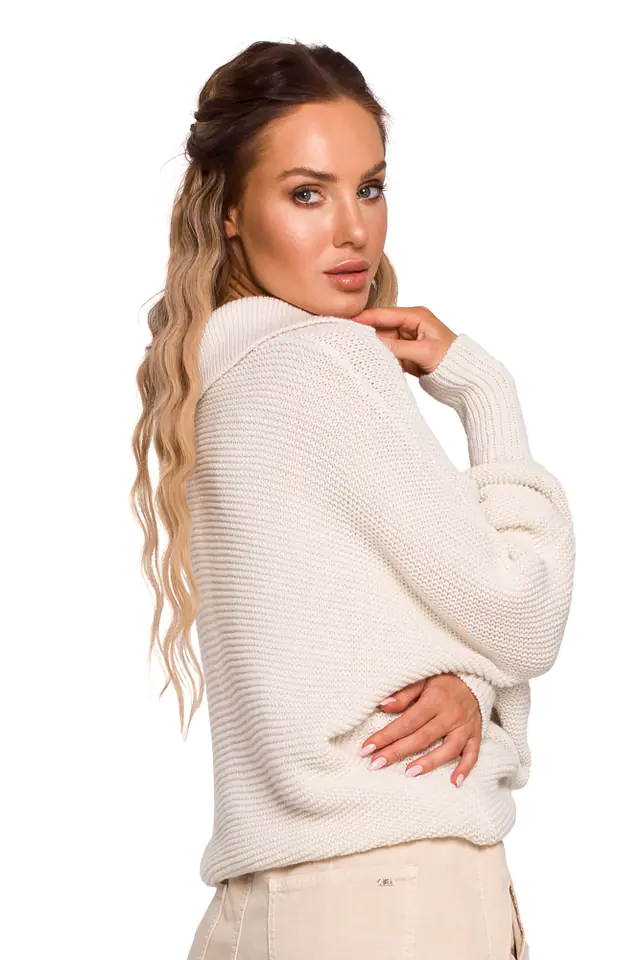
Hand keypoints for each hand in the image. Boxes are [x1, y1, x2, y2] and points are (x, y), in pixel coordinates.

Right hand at [350, 305, 456, 376]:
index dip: (364, 318)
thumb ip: (397, 348)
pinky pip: (388, 353)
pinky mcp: (407, 354)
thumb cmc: (452, 360)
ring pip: (382, 342)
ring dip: (373, 348)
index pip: (384, 314)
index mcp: (416, 316)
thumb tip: (372, 345)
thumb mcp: (423, 352)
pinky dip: (381, 358)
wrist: (465, 378)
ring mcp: (408, 339)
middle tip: (345, 339)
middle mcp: (410, 325)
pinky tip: (370, 362)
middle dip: (365, 334)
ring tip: (355, 352)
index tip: (345, 322)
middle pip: (380, 327)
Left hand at [359, 673, 481, 786]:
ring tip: (409, 773)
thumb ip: (404, 694)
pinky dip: (465, 768)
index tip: (366, 749)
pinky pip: (473, 753)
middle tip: (375, 765)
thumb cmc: (444, 678)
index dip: (385, 736)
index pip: (406, 722)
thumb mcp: (422, 678)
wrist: (476, 676)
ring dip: (429, 763)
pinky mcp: (476, 733)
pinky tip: (454, 782)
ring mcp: (465, 726)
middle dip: (397, 752)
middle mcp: (451, 714)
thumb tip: (383, 706)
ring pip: (448, 749)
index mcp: (435, 699)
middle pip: (422, 738)